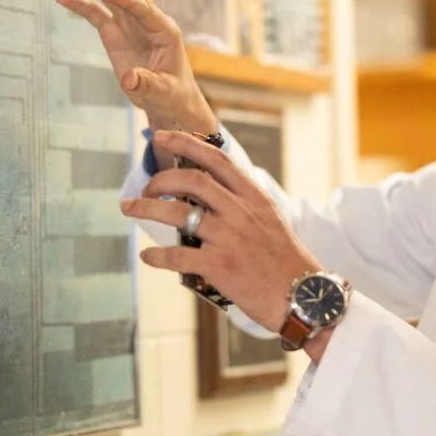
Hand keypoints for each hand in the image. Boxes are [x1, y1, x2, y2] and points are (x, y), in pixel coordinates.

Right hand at [52, 0, 216, 136]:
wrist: (169, 101)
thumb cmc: (172, 95)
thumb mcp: (163, 93)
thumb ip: (147, 84)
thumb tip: (129, 79)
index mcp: (165, 30)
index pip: (143, 8)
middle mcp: (147, 22)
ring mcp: (130, 25)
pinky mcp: (116, 33)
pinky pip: (96, 14)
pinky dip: (80, 4)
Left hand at [122, 130, 320, 335]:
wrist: (305, 299)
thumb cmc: (288, 263)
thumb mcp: (272, 221)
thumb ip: (246, 204)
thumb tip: (216, 193)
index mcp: (255, 197)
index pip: (217, 159)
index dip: (185, 143)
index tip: (161, 136)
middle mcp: (241, 212)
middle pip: (191, 180)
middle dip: (160, 178)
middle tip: (144, 187)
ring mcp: (229, 238)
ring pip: (177, 212)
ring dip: (147, 208)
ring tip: (131, 209)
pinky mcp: (220, 266)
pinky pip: (177, 255)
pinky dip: (157, 255)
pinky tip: (147, 256)